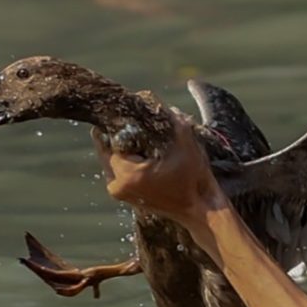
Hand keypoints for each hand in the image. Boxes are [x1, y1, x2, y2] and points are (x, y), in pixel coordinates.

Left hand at [93, 114, 226, 223]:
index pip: (110, 138)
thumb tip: (146, 96)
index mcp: (126, 174)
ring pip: (111, 158)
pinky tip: (144, 152)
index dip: (121, 124)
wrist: (200, 211)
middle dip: (120, 135)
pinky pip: (118, 169)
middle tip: (136, 124)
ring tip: (143, 139)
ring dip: (124, 146)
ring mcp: (119, 193)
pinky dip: (127, 158)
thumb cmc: (194, 177)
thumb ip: (166, 116)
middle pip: (106, 148)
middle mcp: (116, 186)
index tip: (131, 115)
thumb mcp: (183, 140)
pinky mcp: (124, 196)